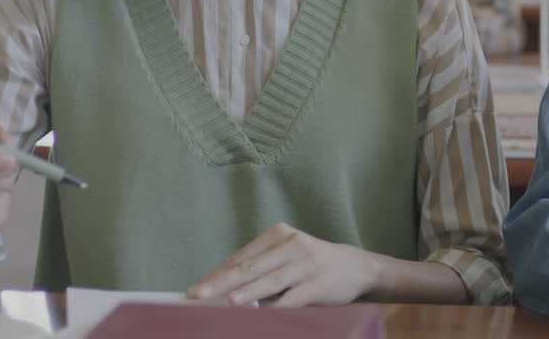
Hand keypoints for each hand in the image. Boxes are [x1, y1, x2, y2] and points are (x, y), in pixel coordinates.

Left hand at [187, 223, 380, 306]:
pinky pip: (293, 297)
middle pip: (250, 267)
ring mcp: (306, 263)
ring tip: (229, 301)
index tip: (194, 291)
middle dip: (221, 283)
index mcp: (278, 234)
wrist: (354, 268)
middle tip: (198, 295)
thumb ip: (258, 267)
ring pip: (271, 280)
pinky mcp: (318, 282)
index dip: (216, 275)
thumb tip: (217, 286)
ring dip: (248, 292)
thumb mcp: (284, 256)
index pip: (241, 258)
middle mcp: (291, 244)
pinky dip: (277, 307)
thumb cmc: (309, 264)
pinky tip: (264, 314)